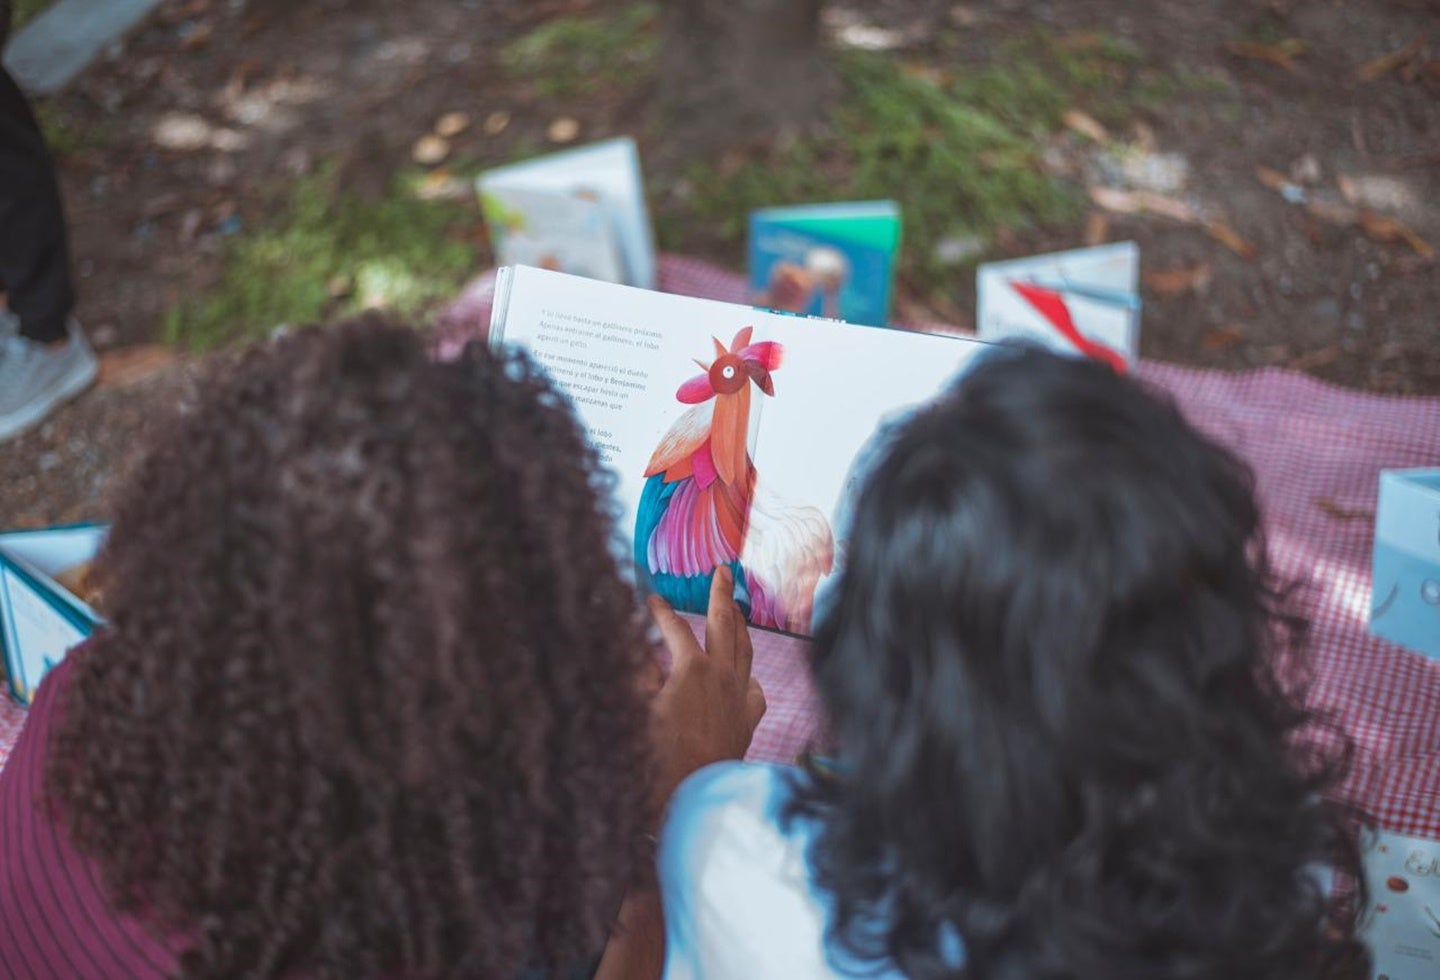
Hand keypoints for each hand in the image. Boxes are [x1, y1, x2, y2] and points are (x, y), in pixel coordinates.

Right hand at [647, 567, 766, 815]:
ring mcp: (739, 698)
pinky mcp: (747, 721)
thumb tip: (637, 645)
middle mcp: (722, 676)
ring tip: (739, 606)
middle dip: (722, 594)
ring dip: (741, 624)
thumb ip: (637, 672)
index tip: (652, 598)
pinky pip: (755, 689)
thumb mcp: (635, 710)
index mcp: (691, 669)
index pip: (675, 628)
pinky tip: (746, 674)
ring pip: (745, 650)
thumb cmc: (655, 758)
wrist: (690, 799)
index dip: (661, 612)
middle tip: (724, 571)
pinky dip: (749, 675)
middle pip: (724, 624)